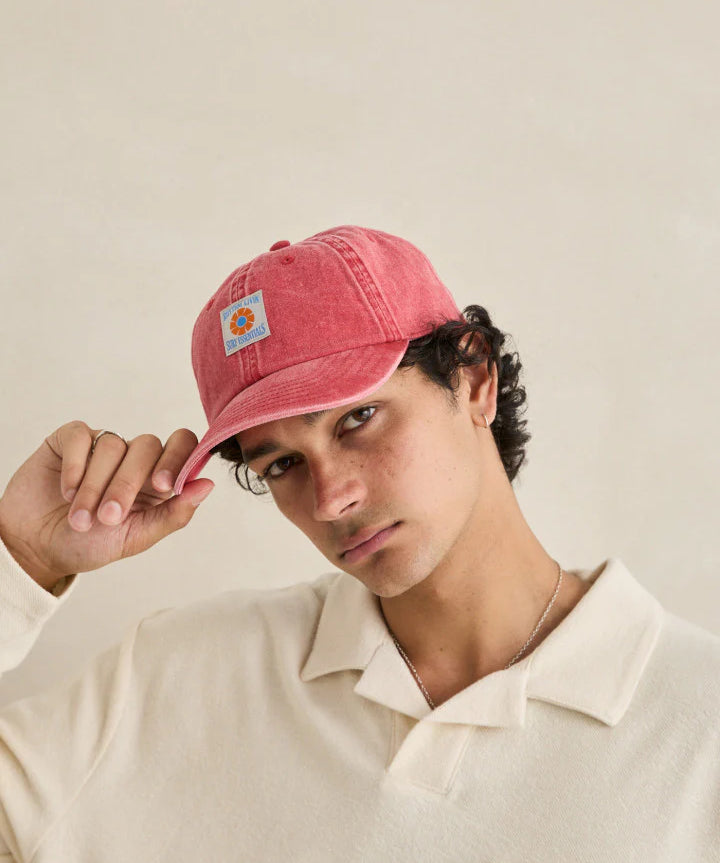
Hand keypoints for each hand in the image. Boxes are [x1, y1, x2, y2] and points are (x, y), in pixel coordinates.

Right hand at [0, 421, 213, 589]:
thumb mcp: (137, 537)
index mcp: (158, 480)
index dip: (179, 458)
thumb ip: (174, 514)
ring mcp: (103, 447)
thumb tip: (207, 485)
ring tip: (80, 519)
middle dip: (127, 484)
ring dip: (95, 487)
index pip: (183, 447)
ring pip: (114, 446)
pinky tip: (66, 491)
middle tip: (108, 517)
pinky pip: (83, 436)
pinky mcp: (71, 440)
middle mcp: (134, 459)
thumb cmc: (90, 545)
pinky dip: (76, 466)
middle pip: (148, 446)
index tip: (163, 486)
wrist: (36, 549)